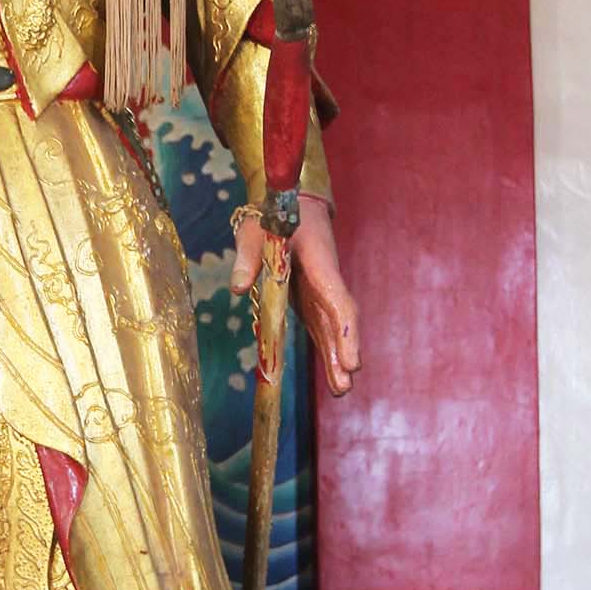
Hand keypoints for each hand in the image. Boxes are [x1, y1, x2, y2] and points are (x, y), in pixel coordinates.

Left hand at [233, 194, 361, 396]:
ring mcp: (322, 289)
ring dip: (337, 355)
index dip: (345, 333)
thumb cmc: (274, 212)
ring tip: (341, 389)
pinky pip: (323, 323)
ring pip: (332, 325)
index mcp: (320, 263)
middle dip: (343, 352)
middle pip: (338, 320)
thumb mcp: (254, 229)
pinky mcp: (313, 295)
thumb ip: (247, 257)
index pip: (337, 301)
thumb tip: (237, 288)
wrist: (294, 200)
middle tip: (345, 384)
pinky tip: (333, 370)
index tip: (352, 360)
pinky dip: (328, 346)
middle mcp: (328, 279)